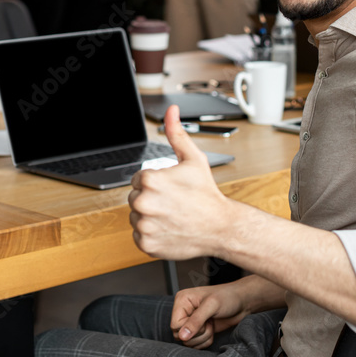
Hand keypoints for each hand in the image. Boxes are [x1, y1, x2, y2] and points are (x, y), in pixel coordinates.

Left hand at [128, 105, 230, 259]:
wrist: (220, 226)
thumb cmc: (206, 194)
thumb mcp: (193, 159)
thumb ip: (176, 133)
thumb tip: (171, 112)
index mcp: (150, 181)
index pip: (137, 180)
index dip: (154, 183)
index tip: (170, 189)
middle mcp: (143, 203)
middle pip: (135, 198)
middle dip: (150, 199)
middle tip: (172, 202)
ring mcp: (144, 226)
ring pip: (136, 217)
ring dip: (149, 216)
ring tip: (171, 215)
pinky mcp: (146, 244)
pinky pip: (139, 235)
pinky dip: (151, 234)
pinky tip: (169, 228)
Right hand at [170, 283, 249, 349]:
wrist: (242, 302)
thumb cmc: (228, 297)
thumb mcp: (211, 306)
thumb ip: (196, 321)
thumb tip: (182, 336)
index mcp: (182, 301)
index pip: (175, 325)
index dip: (189, 329)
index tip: (204, 321)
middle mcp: (184, 311)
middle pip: (179, 335)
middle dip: (197, 334)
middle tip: (209, 323)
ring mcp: (191, 321)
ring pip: (188, 342)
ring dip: (203, 338)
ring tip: (212, 325)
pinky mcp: (199, 330)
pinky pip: (195, 344)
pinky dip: (205, 341)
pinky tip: (213, 330)